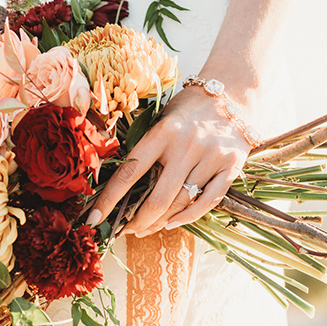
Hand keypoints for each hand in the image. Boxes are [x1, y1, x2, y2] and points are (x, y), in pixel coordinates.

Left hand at [85, 86, 251, 236]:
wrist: (232, 95)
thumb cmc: (186, 111)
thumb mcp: (160, 121)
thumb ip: (143, 150)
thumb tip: (117, 188)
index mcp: (163, 132)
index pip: (130, 173)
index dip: (109, 200)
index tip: (95, 219)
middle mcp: (188, 145)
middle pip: (158, 198)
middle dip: (138, 221)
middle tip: (126, 229)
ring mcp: (211, 157)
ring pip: (181, 203)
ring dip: (160, 222)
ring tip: (146, 228)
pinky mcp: (231, 166)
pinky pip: (208, 202)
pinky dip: (188, 217)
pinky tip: (172, 223)